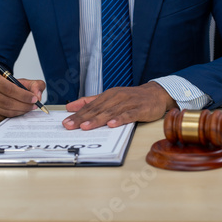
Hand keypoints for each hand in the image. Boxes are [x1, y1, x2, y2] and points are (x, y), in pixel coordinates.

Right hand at [0, 71, 45, 121]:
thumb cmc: (4, 85)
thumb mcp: (19, 80)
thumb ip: (33, 84)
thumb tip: (37, 94)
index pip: (8, 88)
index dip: (23, 95)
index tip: (34, 98)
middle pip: (6, 101)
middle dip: (23, 105)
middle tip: (34, 105)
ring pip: (5, 111)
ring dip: (20, 111)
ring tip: (28, 108)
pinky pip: (2, 117)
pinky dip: (14, 115)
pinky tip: (19, 111)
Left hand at [62, 82, 177, 129]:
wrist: (156, 94)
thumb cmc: (131, 98)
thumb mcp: (109, 97)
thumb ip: (90, 101)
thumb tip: (70, 106)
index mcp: (108, 95)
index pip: (90, 106)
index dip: (77, 115)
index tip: (66, 122)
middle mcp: (116, 98)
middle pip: (97, 110)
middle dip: (83, 118)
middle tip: (71, 126)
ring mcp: (128, 103)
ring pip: (110, 112)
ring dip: (97, 120)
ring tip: (86, 127)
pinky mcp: (140, 109)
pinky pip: (129, 115)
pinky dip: (120, 119)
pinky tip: (112, 124)